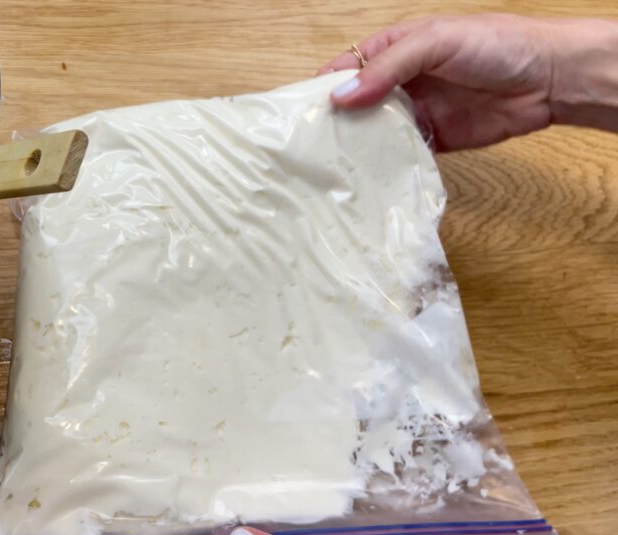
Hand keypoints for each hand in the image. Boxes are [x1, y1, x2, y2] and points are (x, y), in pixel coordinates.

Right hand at [320, 15, 617, 150]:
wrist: (549, 78)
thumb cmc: (496, 45)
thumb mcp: (434, 43)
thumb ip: (387, 69)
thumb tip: (340, 97)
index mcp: (392, 50)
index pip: (344, 69)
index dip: (321, 89)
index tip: (298, 115)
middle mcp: (398, 82)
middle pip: (354, 105)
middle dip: (333, 125)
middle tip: (310, 151)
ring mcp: (415, 112)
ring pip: (375, 133)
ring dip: (358, 148)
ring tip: (332, 170)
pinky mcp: (433, 140)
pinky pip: (402, 154)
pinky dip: (387, 165)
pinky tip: (370, 177)